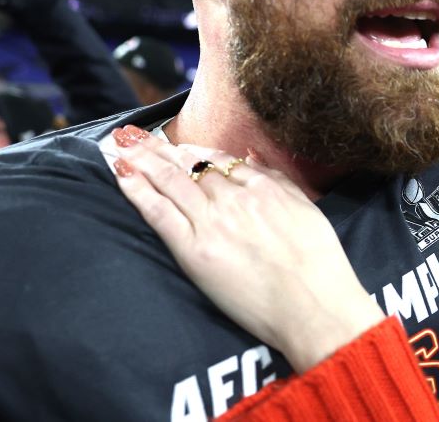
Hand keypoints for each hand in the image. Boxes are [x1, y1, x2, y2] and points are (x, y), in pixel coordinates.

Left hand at [102, 125, 384, 370]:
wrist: (312, 304)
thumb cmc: (318, 265)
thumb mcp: (306, 209)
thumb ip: (278, 179)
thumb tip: (251, 157)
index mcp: (263, 187)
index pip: (218, 160)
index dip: (192, 150)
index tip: (176, 145)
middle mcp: (234, 198)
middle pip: (188, 164)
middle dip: (158, 147)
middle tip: (132, 134)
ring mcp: (212, 221)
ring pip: (170, 181)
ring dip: (142, 160)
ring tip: (120, 145)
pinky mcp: (194, 249)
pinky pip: (160, 212)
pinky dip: (139, 191)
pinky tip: (123, 175)